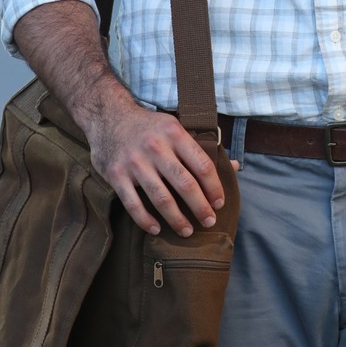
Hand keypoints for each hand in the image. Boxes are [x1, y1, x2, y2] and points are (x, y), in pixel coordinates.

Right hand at [88, 97, 238, 235]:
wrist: (109, 115)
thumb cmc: (149, 126)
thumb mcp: (175, 127)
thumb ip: (201, 148)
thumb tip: (236, 165)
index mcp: (174, 133)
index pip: (201, 165)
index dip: (214, 187)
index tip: (220, 203)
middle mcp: (155, 147)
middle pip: (185, 184)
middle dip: (200, 207)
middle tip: (209, 222)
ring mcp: (135, 162)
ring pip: (161, 198)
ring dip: (176, 219)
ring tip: (187, 231)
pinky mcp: (116, 175)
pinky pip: (133, 204)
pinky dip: (146, 220)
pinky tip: (156, 229)